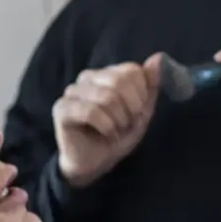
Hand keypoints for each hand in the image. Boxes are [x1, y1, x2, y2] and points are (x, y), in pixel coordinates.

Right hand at [54, 57, 161, 187]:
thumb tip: (158, 58)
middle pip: (119, 80)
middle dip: (131, 108)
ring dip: (119, 120)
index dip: (141, 94)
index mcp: (106, 74)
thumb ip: (150, 86)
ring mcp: (72, 91)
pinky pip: (91, 112)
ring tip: (116, 130)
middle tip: (128, 123)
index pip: (131, 70)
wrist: (95, 163)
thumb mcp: (141, 113)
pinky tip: (106, 134)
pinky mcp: (62, 108)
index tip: (138, 112)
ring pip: (106, 96)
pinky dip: (106, 127)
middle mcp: (87, 77)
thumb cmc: (117, 136)